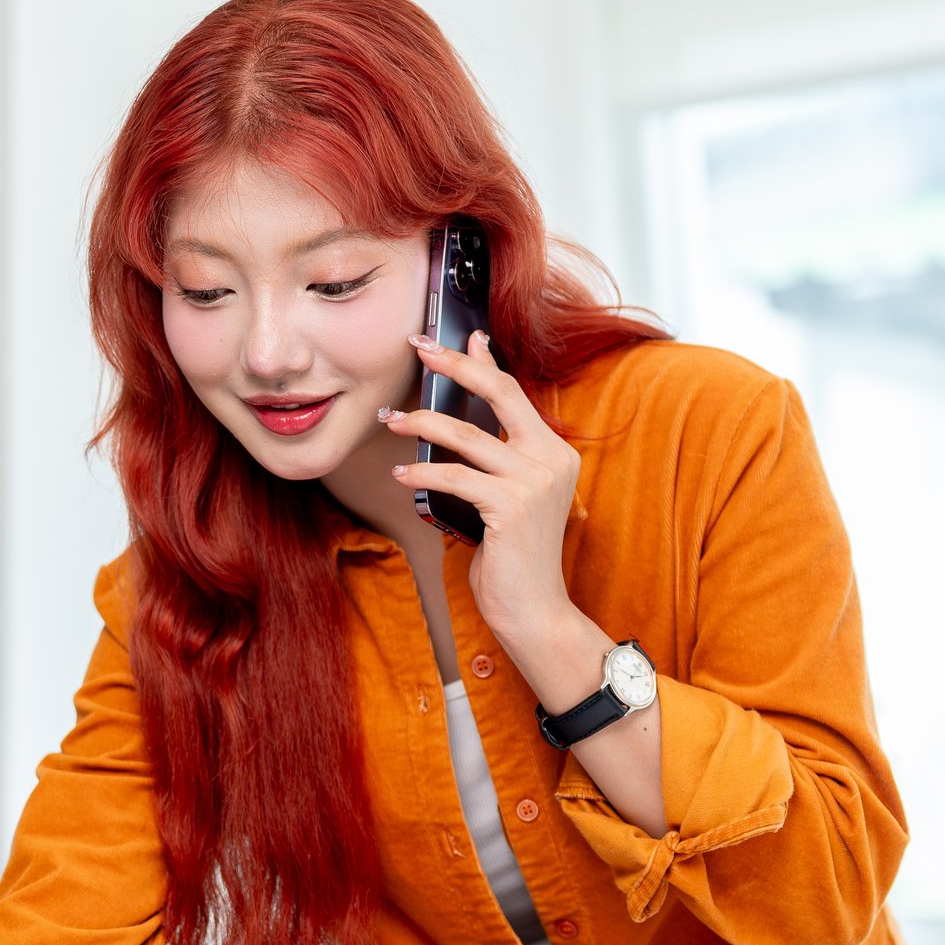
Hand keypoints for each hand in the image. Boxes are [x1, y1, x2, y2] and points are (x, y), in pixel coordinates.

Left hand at [384, 330, 582, 650]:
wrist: (534, 610)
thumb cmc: (512, 557)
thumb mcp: (505, 499)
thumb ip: (492, 461)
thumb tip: (452, 425)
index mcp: (554, 452)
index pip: (515, 393)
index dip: (485, 362)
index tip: (460, 335)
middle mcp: (552, 460)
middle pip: (499, 394)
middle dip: (455, 366)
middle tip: (418, 348)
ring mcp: (535, 482)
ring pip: (467, 436)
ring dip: (421, 423)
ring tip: (390, 419)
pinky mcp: (511, 507)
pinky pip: (454, 478)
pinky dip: (421, 472)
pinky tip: (399, 472)